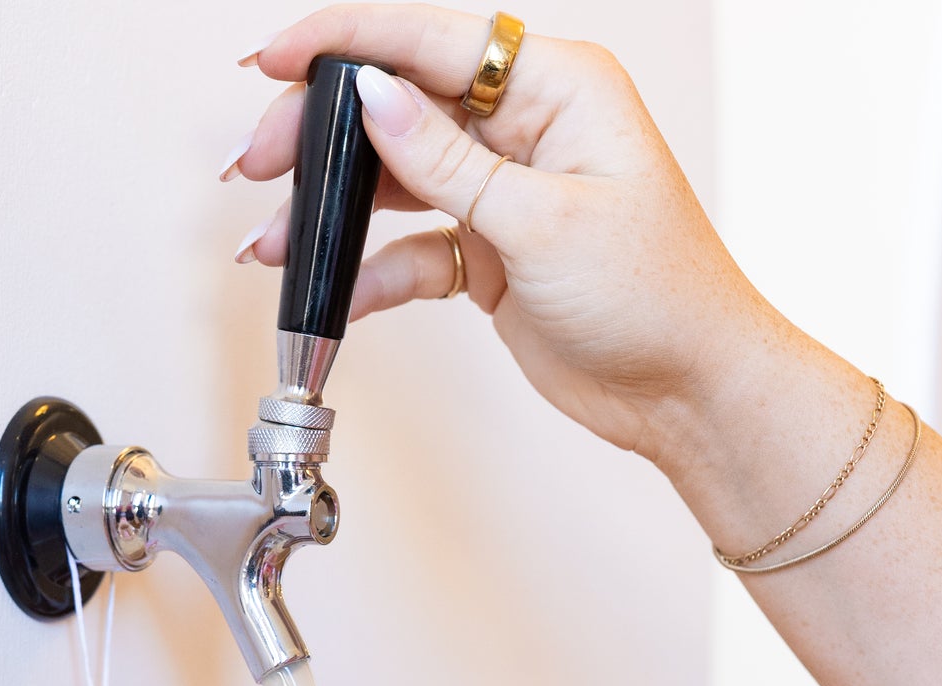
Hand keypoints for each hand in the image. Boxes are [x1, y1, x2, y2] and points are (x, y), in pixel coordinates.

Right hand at [227, 4, 767, 459]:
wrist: (686, 390)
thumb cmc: (656, 296)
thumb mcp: (543, 222)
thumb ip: (448, 162)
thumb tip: (374, 98)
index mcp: (556, 86)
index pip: (431, 39)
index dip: (344, 42)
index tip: (275, 57)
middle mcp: (525, 127)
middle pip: (398, 106)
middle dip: (320, 133)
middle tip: (255, 162)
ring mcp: (504, 191)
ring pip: (394, 179)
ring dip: (331, 209)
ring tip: (270, 237)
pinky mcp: (491, 253)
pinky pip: (413, 249)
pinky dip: (371, 270)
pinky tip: (332, 291)